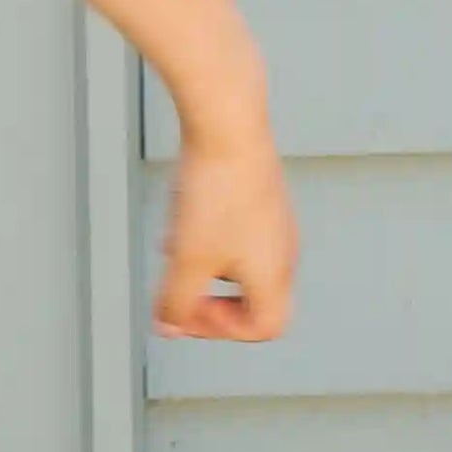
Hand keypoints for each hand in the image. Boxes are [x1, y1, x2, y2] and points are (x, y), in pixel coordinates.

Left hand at [156, 129, 296, 343]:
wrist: (229, 122)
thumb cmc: (216, 191)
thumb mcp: (188, 259)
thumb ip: (176, 302)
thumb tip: (168, 326)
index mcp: (274, 273)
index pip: (264, 326)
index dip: (223, 330)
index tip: (189, 310)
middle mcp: (283, 250)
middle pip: (253, 296)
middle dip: (209, 298)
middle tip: (178, 290)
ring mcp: (275, 220)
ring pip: (239, 261)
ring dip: (204, 265)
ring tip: (175, 248)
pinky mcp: (261, 194)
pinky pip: (235, 230)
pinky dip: (207, 235)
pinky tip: (181, 217)